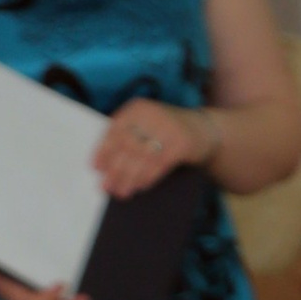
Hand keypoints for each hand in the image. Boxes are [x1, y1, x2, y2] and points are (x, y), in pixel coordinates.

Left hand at [93, 98, 210, 198]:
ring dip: (129, 177)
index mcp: (138, 108)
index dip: (104, 150)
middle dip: (115, 169)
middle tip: (106, 186)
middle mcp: (152, 115)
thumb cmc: (168, 131)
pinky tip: (139, 186)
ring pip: (142, 157)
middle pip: (127, 145)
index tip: (96, 167)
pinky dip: (147, 176)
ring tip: (120, 192)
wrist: (204, 129)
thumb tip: (106, 162)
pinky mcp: (181, 144)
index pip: (115, 129)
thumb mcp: (148, 124)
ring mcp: (168, 129)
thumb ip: (130, 135)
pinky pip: (159, 164)